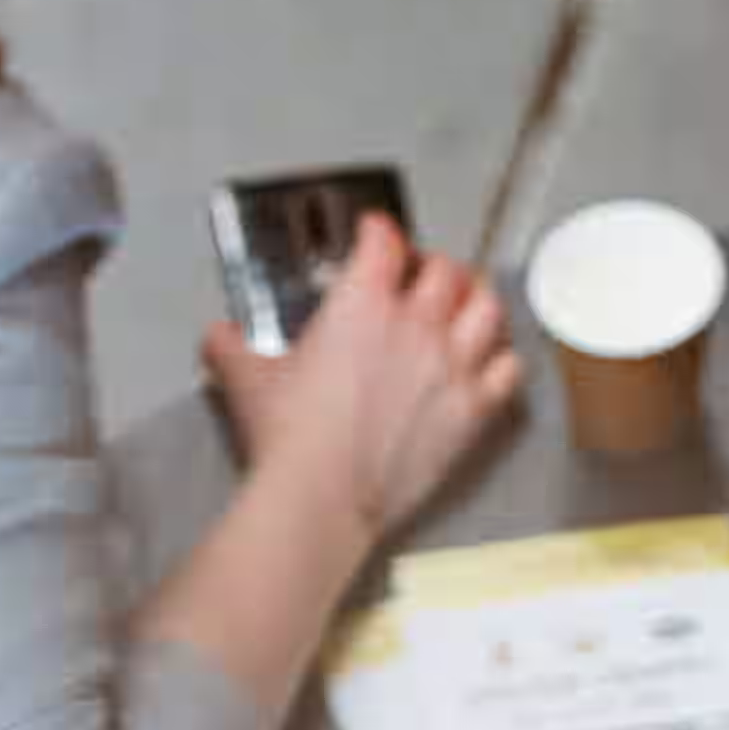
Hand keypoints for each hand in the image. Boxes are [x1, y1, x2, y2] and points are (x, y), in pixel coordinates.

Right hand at [201, 214, 521, 542]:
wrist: (320, 497)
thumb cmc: (288, 440)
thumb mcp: (246, 379)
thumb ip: (232, 347)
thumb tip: (220, 338)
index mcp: (362, 301)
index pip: (385, 240)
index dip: (381, 232)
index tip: (377, 236)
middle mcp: (415, 324)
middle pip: (447, 268)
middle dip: (433, 265)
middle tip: (422, 277)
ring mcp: (451, 367)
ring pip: (488, 308)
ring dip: (477, 302)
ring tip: (465, 308)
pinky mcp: (472, 412)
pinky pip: (508, 369)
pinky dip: (502, 360)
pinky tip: (487, 364)